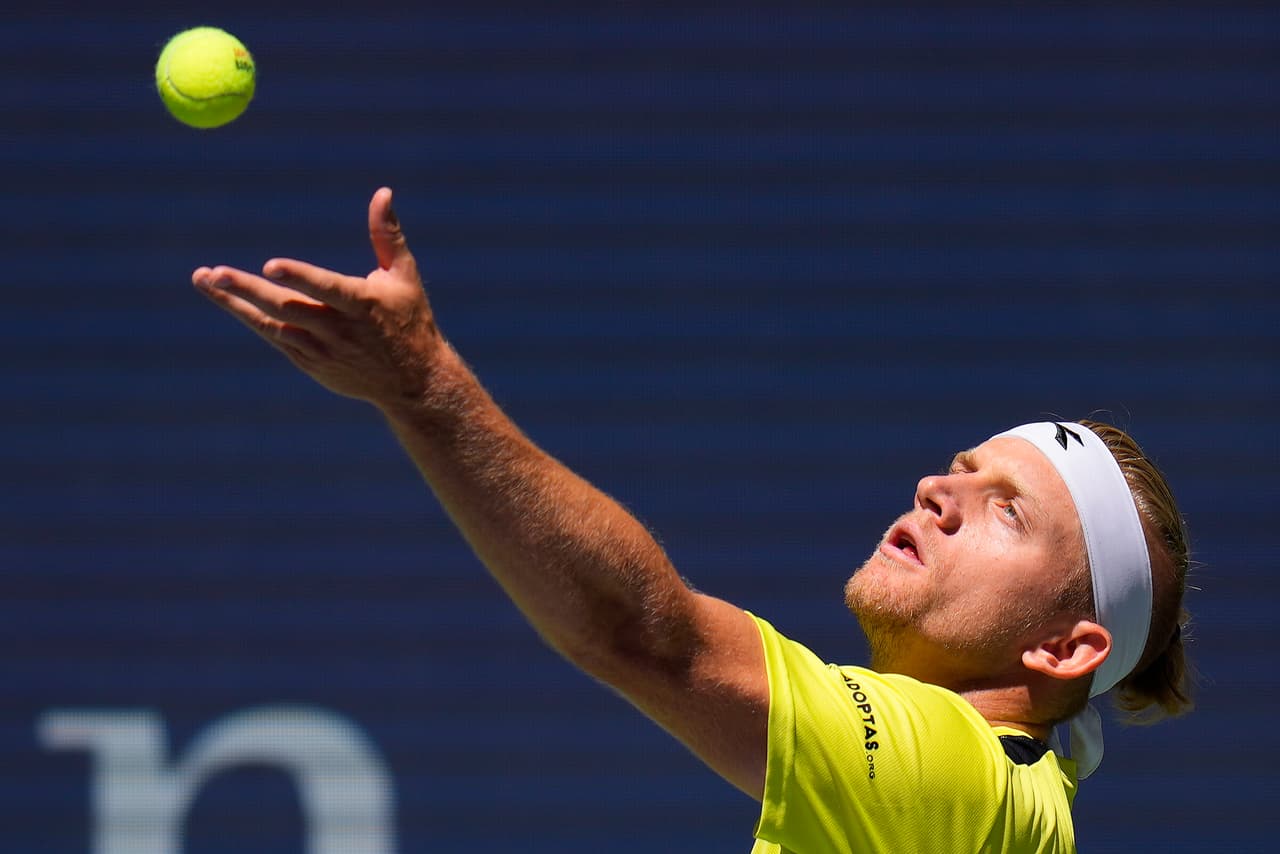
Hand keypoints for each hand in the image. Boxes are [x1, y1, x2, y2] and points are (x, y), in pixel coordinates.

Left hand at [193, 187, 442, 407]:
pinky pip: (276, 338)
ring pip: (272, 326)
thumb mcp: (404, 276)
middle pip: (287, 308)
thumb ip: (387, 235)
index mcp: (363, 305)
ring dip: (236, 304)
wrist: (413, 382)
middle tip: (213, 274)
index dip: (298, 277)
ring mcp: (323, 351)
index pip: (326, 289)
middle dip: (247, 290)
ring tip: (204, 280)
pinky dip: (252, 319)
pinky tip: (229, 300)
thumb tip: (383, 191)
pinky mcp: (312, 364)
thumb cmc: (410, 319)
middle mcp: (339, 330)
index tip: (270, 266)